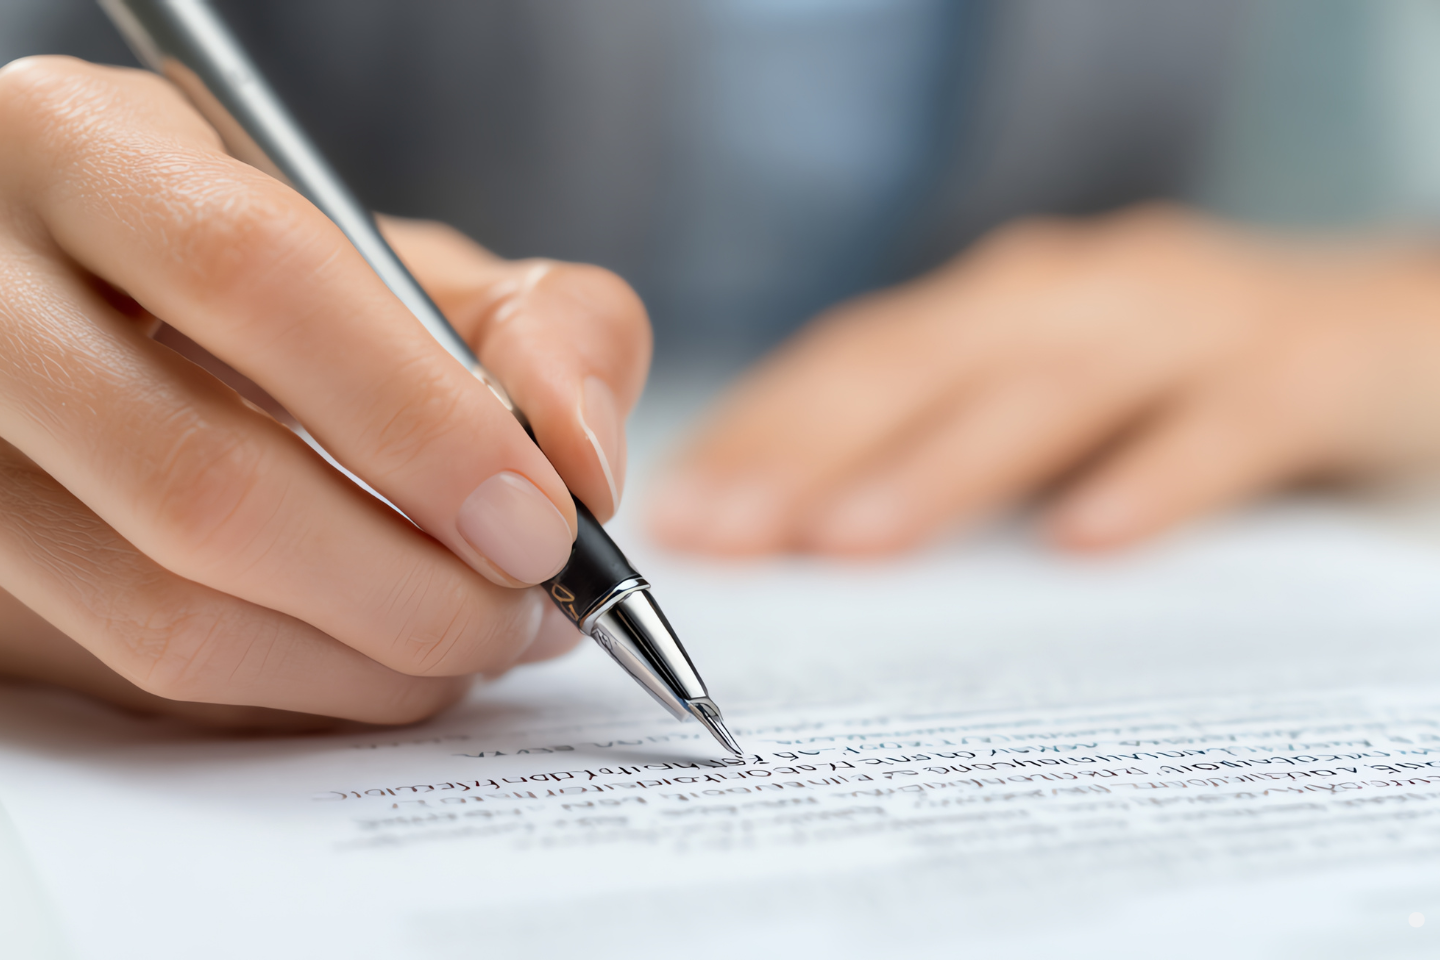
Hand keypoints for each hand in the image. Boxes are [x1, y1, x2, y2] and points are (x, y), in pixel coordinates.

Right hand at [0, 57, 648, 726]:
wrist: (101, 321)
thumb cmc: (272, 283)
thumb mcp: (408, 260)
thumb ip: (539, 326)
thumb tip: (584, 467)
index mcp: (85, 151)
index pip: (256, 277)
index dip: (421, 421)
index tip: (539, 522)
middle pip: (203, 484)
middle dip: (412, 588)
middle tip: (523, 617)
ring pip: (163, 617)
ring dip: (364, 667)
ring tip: (473, 647)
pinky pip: (149, 682)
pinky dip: (300, 694)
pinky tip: (375, 659)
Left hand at [649, 205, 1439, 555]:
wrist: (1408, 334)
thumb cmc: (1194, 383)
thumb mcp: (1059, 403)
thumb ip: (953, 450)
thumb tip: (804, 536)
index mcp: (1006, 307)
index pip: (856, 361)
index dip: (764, 430)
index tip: (684, 515)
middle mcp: (1078, 294)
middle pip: (922, 367)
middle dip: (811, 451)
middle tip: (725, 538)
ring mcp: (1191, 321)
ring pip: (1048, 387)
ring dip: (940, 463)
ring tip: (846, 543)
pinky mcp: (1307, 366)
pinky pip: (1225, 420)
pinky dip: (1154, 475)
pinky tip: (1084, 541)